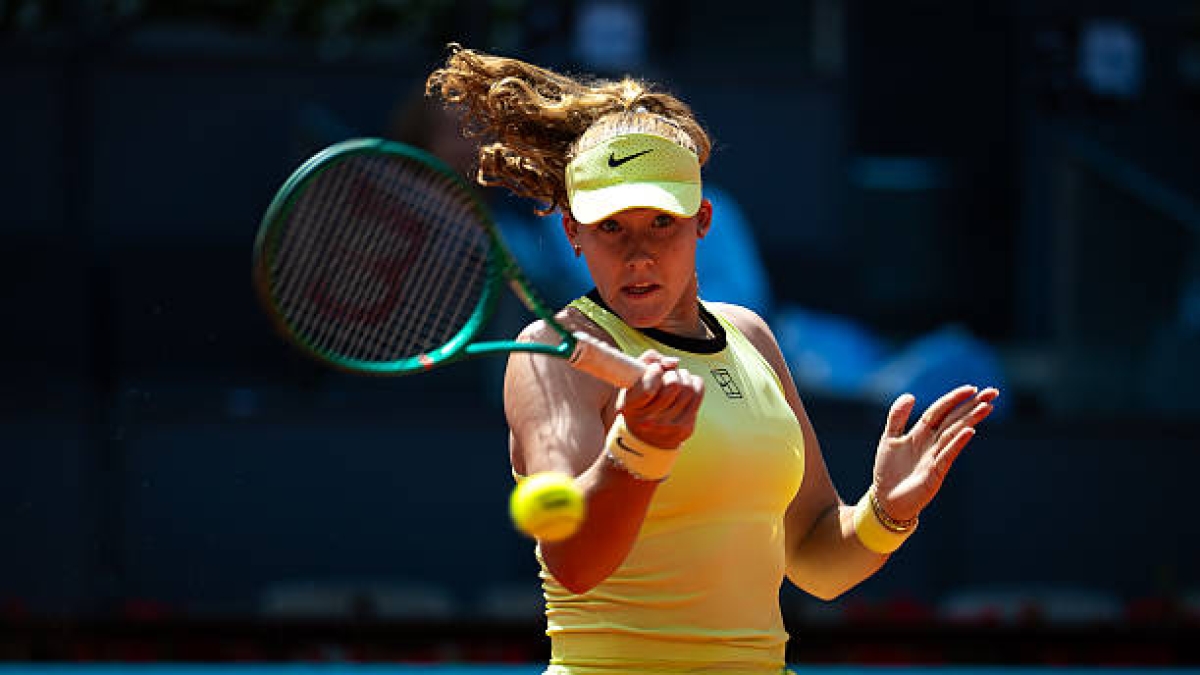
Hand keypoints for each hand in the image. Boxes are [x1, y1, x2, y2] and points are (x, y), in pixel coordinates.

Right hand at [616, 350, 704, 448]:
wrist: (645, 437)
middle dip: (672, 373)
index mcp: (630, 408)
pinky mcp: (685, 428)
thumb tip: (674, 362)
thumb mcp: (632, 379)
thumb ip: (649, 360)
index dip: (655, 371)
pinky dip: (694, 384)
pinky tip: (686, 387)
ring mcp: (669, 428)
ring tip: (676, 380)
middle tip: (667, 376)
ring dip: (684, 377)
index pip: (649, 388)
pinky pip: (698, 394)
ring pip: (688, 388)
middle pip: (673, 384)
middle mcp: (649, 422)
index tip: (655, 369)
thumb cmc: (638, 401)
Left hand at [872, 385, 999, 521]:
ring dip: (970, 419)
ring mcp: (936, 456)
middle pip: (954, 419)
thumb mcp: (889, 439)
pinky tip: (969, 431)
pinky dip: (957, 442)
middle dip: (972, 406)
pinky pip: (948, 454)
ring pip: (955, 433)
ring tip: (986, 406)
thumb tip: (911, 395)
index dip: (954, 399)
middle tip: (993, 393)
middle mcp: (932, 442)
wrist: (885, 499)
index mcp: (921, 433)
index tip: (972, 388)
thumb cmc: (888, 470)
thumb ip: (897, 417)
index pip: (941, 411)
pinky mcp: (936, 472)